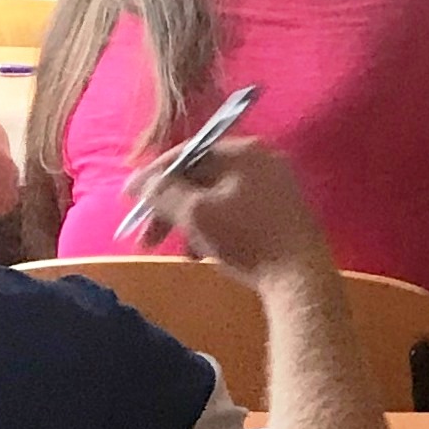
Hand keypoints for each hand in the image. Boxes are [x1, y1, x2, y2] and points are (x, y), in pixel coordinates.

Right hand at [130, 136, 334, 286]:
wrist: (300, 276)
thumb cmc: (246, 239)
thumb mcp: (196, 214)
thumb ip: (164, 193)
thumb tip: (140, 182)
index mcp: (243, 151)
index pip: (187, 153)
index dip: (154, 176)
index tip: (129, 199)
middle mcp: (262, 160)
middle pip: (202, 178)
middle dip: (170, 208)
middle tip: (146, 237)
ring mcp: (276, 185)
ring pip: (218, 198)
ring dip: (192, 223)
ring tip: (180, 252)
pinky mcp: (283, 212)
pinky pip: (237, 212)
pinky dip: (216, 229)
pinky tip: (205, 255)